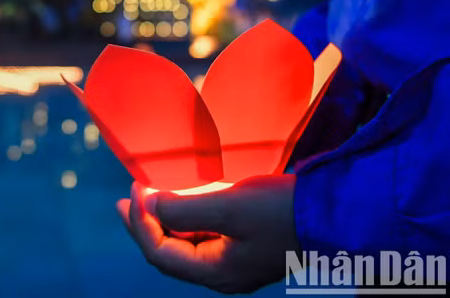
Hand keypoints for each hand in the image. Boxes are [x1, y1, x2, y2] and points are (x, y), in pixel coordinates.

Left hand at [116, 175, 299, 293]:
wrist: (337, 214)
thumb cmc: (283, 211)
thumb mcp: (229, 206)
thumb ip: (184, 208)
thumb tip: (149, 204)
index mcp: (216, 272)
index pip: (159, 253)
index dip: (140, 222)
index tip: (135, 188)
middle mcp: (222, 273)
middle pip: (168, 253)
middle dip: (143, 225)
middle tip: (124, 200)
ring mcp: (235, 260)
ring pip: (185, 243)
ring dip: (163, 220)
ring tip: (146, 197)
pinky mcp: (245, 244)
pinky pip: (205, 234)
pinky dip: (186, 216)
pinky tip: (180, 199)